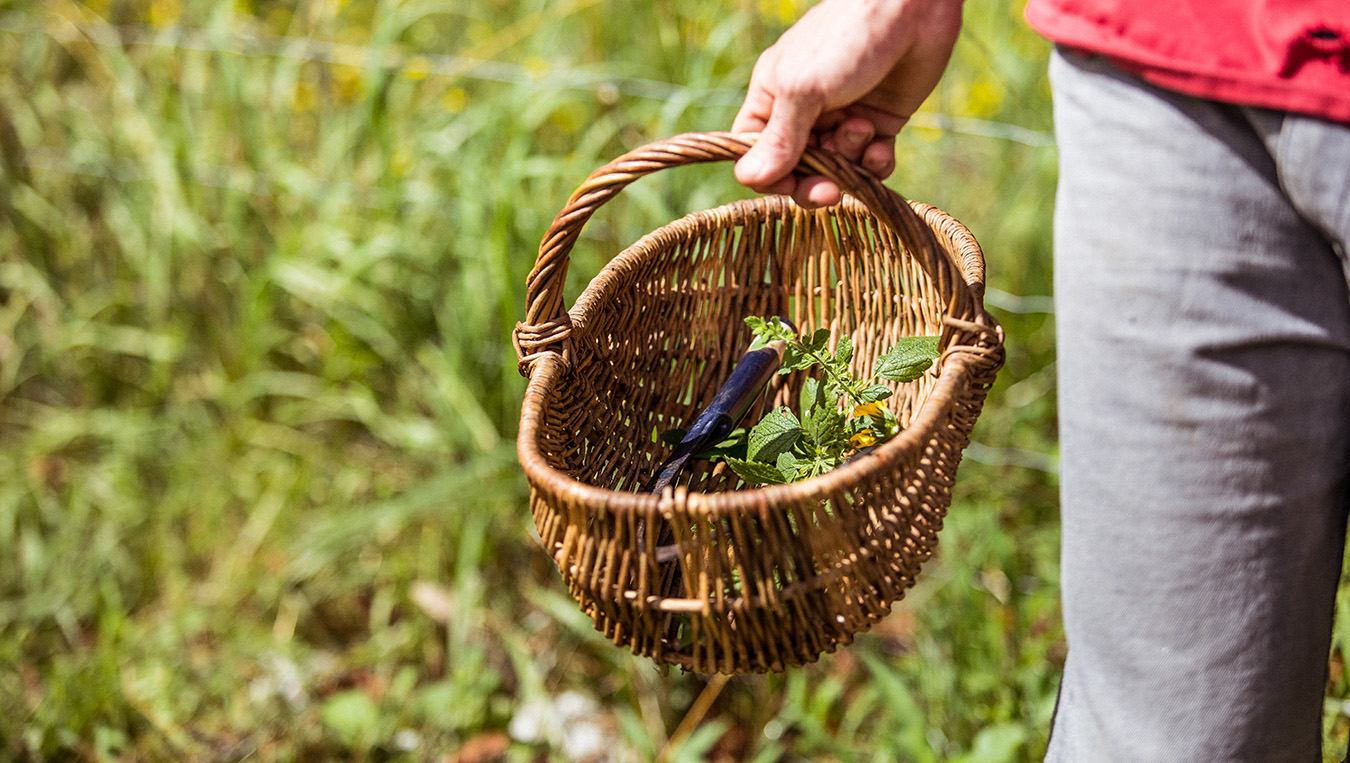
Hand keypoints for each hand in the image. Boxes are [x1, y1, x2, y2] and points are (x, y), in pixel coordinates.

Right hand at [732, 0, 962, 206]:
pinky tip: (882, 145)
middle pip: (797, 169)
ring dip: (849, 160)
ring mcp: (843, 118)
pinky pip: (869, 163)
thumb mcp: (803, 89)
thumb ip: (779, 139)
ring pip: (836, 168)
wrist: (912, 9)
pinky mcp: (880, 123)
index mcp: (773, 97)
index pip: (756, 153)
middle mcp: (805, 112)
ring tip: (863, 129)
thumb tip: (747, 180)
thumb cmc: (846, 38)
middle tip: (830, 191)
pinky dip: (875, 163)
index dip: (769, 176)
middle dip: (813, 182)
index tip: (788, 185)